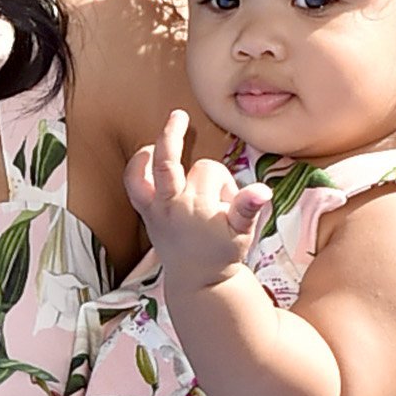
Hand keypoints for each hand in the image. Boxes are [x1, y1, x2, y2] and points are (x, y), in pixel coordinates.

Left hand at [124, 107, 260, 282]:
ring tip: (162, 138)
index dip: (222, 178)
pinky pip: (133, 186)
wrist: (197, 280)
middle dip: (172, 135)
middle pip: (167, 161)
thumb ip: (248, 209)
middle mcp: (171, 205)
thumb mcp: (242, 234)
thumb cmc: (222, 254)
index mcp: (196, 206)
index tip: (227, 198)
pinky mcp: (146, 213)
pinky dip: (137, 169)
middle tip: (179, 114)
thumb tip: (262, 190)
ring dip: (150, 153)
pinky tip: (146, 155)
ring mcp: (154, 209)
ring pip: (143, 172)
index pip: (210, 170)